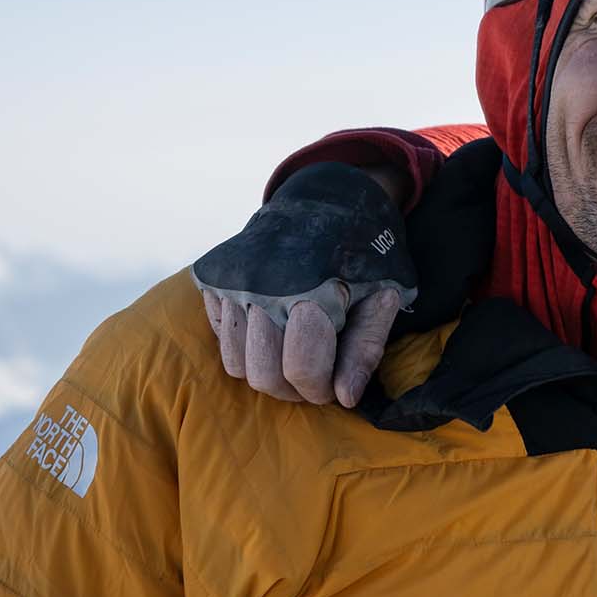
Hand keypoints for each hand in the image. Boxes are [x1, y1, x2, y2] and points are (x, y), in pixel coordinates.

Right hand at [187, 160, 419, 405]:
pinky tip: (271, 321)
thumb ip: (366, 349)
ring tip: (293, 349)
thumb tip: (344, 398)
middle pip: (264, 376)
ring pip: (236, 363)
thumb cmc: (365, 253)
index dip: (320, 389)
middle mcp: (265, 284)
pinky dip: (243, 342)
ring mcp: (233, 279)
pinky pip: (220, 337)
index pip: (302, 370)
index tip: (333, 384)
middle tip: (314, 373)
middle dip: (294, 388)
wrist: (328, 197)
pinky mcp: (212, 275)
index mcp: (313, 289)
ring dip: (266, 369)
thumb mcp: (384, 295)